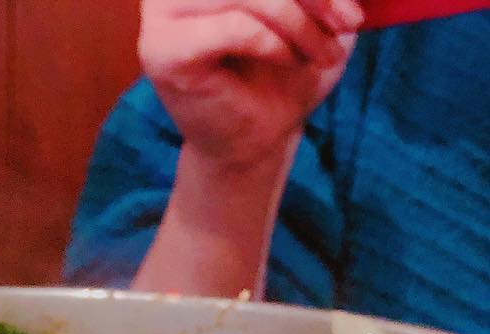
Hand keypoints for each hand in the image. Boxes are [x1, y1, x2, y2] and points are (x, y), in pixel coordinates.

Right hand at [139, 0, 361, 168]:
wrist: (255, 140)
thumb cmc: (281, 71)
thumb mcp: (311, 4)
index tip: (352, 6)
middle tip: (348, 24)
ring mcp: (160, 14)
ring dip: (300, 24)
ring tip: (323, 53)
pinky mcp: (162, 50)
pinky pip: (236, 27)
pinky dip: (274, 44)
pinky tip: (288, 61)